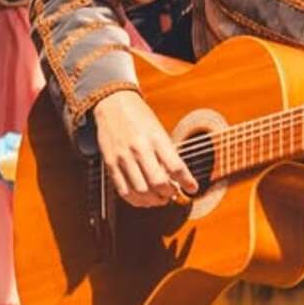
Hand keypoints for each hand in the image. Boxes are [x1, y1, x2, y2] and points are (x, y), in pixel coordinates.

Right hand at [94, 88, 197, 206]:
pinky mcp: (110, 163)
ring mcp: (123, 157)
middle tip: (173, 194)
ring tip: (160, 199)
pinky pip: (123, 190)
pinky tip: (143, 200)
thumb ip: (167, 153)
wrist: (113, 103)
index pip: (176, 166)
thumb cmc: (140, 117)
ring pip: (141, 191)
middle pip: (158, 183)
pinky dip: (136, 200)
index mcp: (156, 138)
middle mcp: (139, 148)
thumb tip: (177, 179)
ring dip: (154, 200)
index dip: (187, 182)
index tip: (192, 188)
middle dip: (169, 194)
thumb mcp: (159, 130)